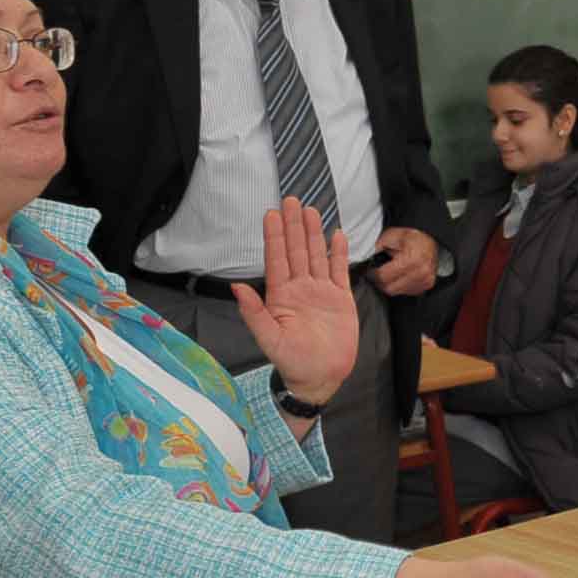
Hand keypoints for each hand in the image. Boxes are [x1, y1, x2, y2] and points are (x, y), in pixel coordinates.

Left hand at [235, 200, 356, 406]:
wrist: (321, 377)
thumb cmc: (292, 362)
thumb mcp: (269, 339)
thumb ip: (254, 313)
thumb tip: (237, 288)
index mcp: (280, 296)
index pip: (277, 259)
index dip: (274, 236)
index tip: (271, 214)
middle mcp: (300, 289)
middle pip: (296, 251)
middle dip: (293, 226)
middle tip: (290, 200)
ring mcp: (321, 292)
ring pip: (316, 255)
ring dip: (313, 233)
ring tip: (310, 210)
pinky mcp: (340, 299)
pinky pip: (339, 271)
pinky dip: (339, 253)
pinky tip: (337, 236)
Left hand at [368, 227, 442, 298]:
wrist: (430, 238)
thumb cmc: (411, 237)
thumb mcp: (391, 235)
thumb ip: (378, 247)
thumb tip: (365, 258)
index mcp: (412, 260)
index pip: (384, 277)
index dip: (372, 275)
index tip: (368, 271)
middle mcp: (421, 273)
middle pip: (390, 288)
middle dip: (380, 281)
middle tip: (376, 273)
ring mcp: (425, 280)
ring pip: (397, 292)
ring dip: (390, 284)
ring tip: (389, 272)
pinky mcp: (427, 285)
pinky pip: (406, 292)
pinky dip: (400, 286)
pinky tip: (400, 275)